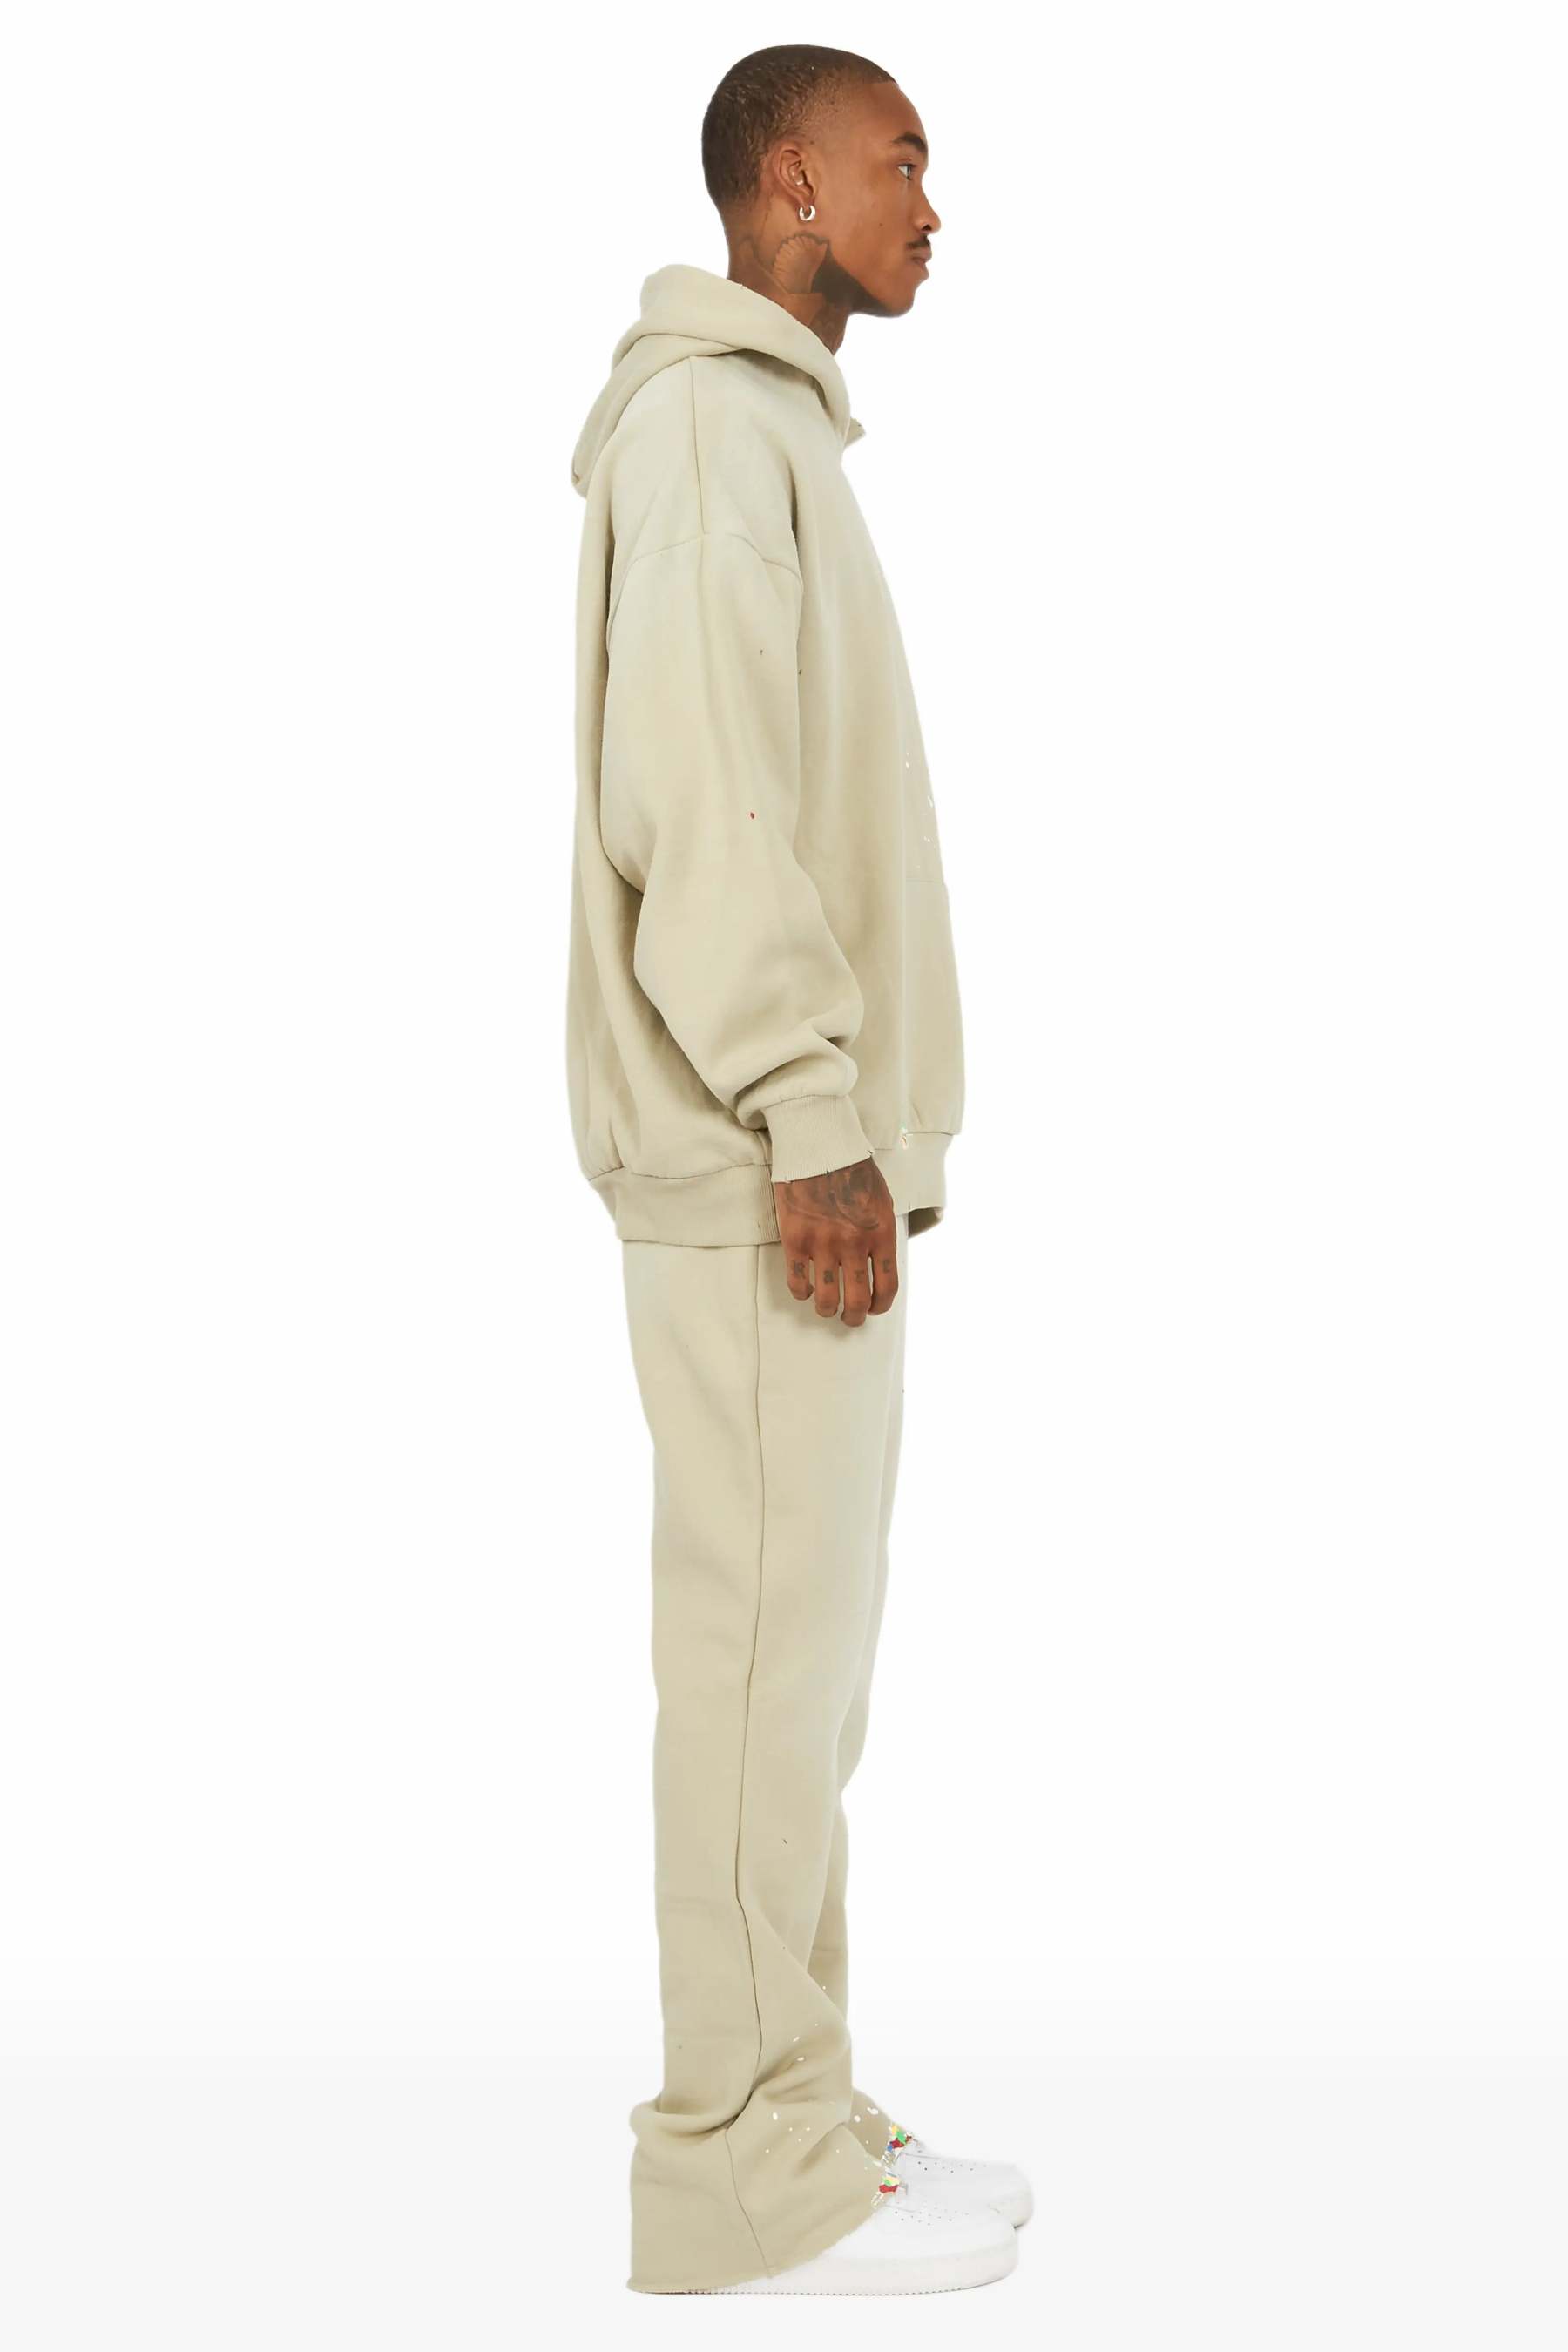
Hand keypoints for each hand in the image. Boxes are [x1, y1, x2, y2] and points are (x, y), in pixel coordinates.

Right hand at [772, 1155, 899, 1326]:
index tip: (874, 1309)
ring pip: (827, 1298)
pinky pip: (798, 1281)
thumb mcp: (883, 1202)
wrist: (819, 1147)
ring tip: (826, 1308)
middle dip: (854, 1317)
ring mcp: (823, 1244)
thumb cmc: (853, 1171)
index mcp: (881, 1234)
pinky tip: (805, 1289)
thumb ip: (881, 1235)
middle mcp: (854, 1244)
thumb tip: (878, 1266)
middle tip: (850, 1318)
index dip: (881, 1305)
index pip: (887, 1286)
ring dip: (827, 1310)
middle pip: (857, 1301)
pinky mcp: (796, 1240)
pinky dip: (802, 1292)